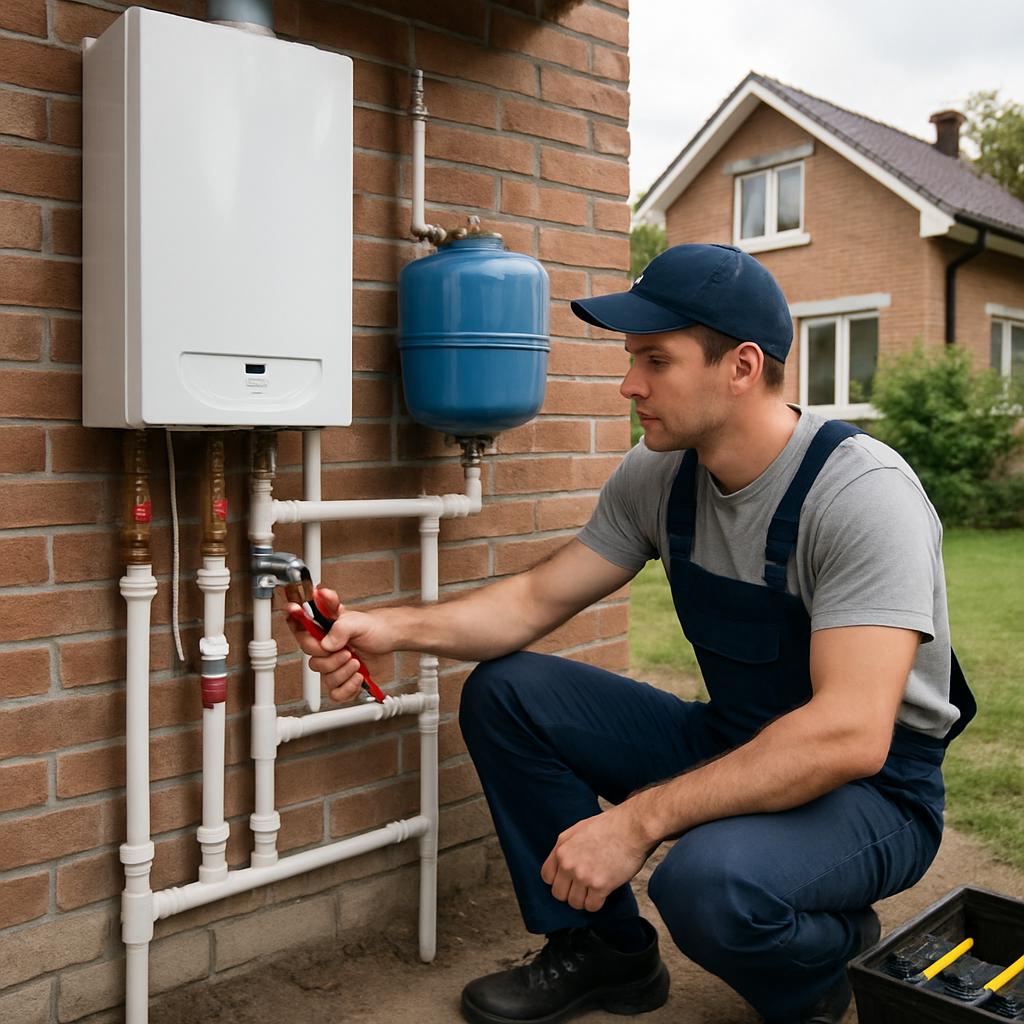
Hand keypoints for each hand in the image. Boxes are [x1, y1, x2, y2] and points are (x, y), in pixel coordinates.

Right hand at [284, 586, 389, 702]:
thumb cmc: (374, 627)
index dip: (293, 620)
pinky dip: (347, 688)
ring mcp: (333, 664)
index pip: (299, 625)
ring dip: (342, 671)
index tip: (294, 613)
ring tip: (356, 661)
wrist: (390, 639)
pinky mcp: (342, 679)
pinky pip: (335, 693)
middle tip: (347, 651)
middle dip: (330, 658)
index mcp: (324, 629)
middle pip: (311, 659)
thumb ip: (341, 628)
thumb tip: (326, 644)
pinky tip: (357, 676)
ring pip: (324, 677)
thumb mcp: (358, 622)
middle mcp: (325, 647)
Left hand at [540, 802, 654, 912]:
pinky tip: (603, 892)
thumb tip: (560, 864)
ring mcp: (583, 876)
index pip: (547, 877)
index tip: (568, 881)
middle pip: (558, 894)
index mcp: (561, 848)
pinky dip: (597, 903)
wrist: (633, 828)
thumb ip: (566, 847)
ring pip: (574, 903)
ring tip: (594, 889)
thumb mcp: (578, 829)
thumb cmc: (609, 826)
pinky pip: (591, 907)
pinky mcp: (600, 886)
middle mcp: (568, 863)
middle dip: (570, 893)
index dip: (558, 881)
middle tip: (583, 887)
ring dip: (584, 900)